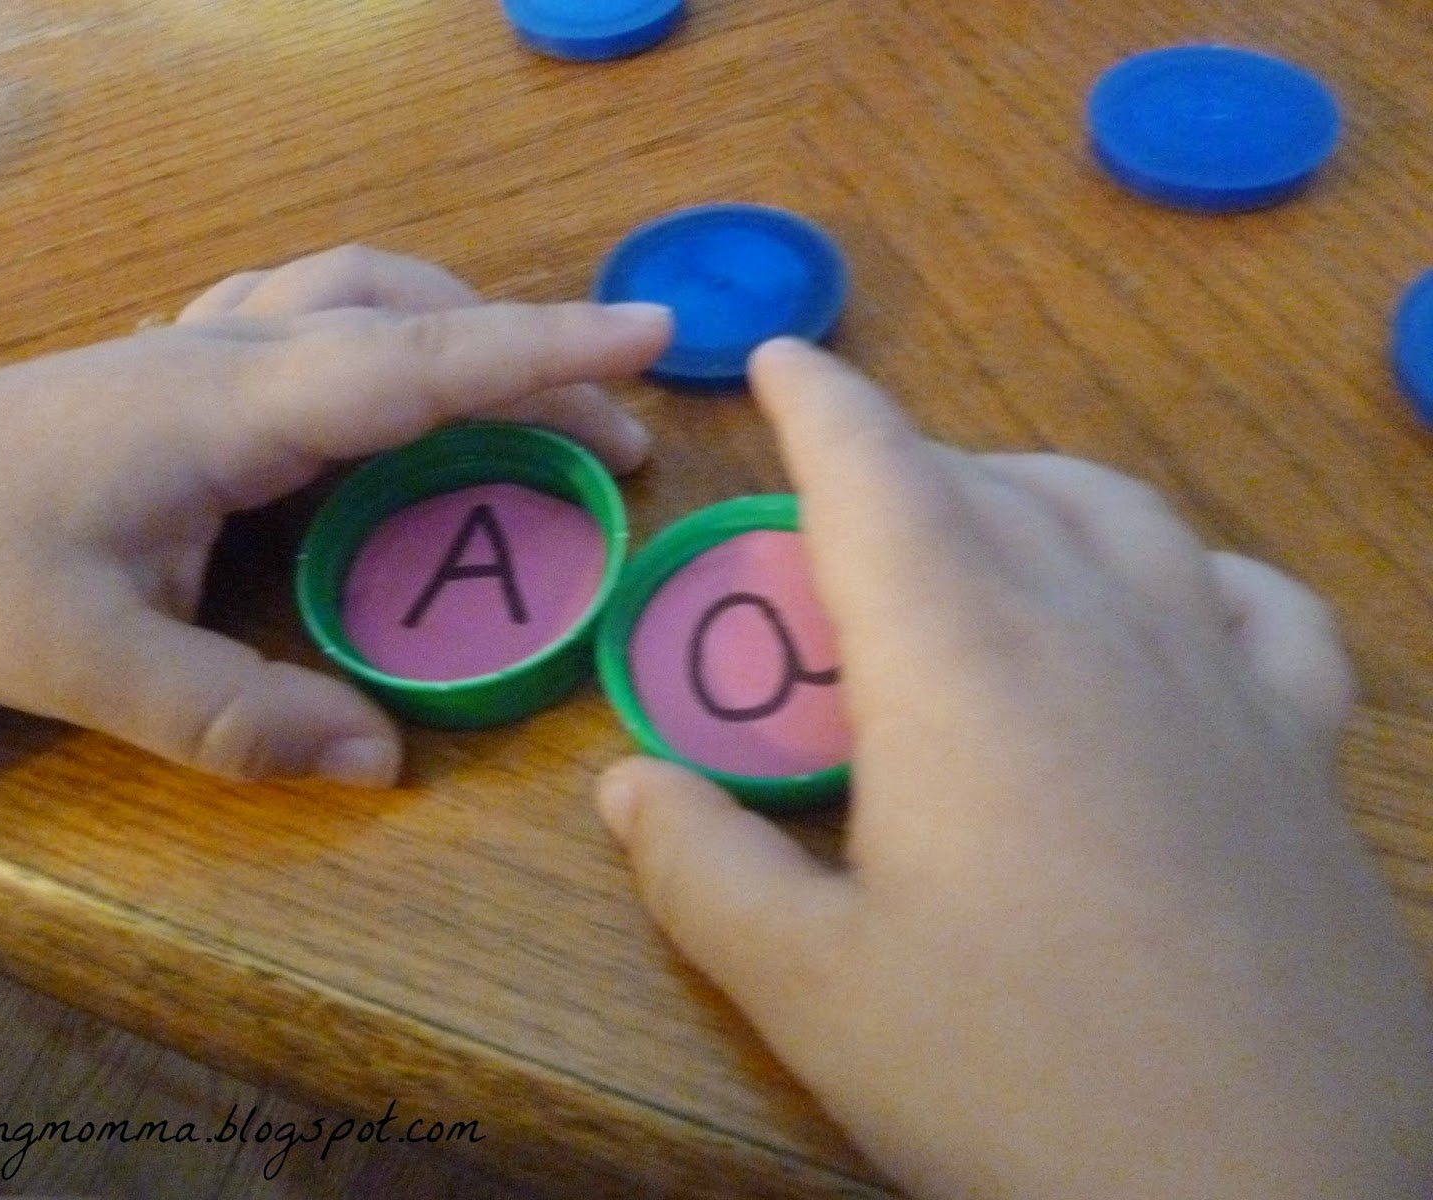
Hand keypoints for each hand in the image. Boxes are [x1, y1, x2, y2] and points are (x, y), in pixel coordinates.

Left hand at [0, 245, 670, 783]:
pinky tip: (390, 379)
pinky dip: (389, 323)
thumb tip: (385, 761)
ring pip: (364, 289)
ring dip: (464, 326)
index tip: (652, 338)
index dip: (543, 352)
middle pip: (415, 317)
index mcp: (227, 409)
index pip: (417, 361)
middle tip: (622, 442)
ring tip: (533, 395)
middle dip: (536, 363)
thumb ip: (238, 716)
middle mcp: (229, 350)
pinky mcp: (177, 354)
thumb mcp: (89, 667)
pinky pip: (312, 306)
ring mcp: (199, 339)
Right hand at [596, 339, 1432, 1197]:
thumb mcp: (814, 993)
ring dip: (1029, 488)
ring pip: (1120, 515)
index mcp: (962, 667)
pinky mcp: (1302, 750)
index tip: (781, 359)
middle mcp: (1097, 632)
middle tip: (836, 521)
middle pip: (990, 484)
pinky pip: (1256, 604)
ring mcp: (1220, 683)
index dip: (821, 404)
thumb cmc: (1018, 1080)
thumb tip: (626, 782)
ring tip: (977, 523)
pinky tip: (1165, 604)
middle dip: (902, 465)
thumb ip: (702, 870)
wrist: (1271, 1198)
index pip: (878, 478)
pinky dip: (1190, 571)